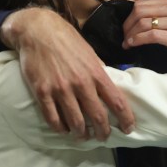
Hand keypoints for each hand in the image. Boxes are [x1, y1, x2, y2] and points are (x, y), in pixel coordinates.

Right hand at [0, 7, 134, 138]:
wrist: (37, 29)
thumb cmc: (66, 40)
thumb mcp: (89, 52)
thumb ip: (98, 71)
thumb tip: (109, 86)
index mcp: (96, 73)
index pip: (116, 101)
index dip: (125, 118)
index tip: (128, 128)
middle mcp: (81, 83)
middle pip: (98, 117)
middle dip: (103, 132)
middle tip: (103, 137)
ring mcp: (61, 89)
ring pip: (75, 122)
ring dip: (81, 134)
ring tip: (82, 136)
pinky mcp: (42, 92)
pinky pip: (53, 118)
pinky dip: (60, 128)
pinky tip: (63, 129)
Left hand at [121, 0, 166, 68]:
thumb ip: (160, 15)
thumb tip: (136, 20)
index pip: (142, 4)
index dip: (129, 16)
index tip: (125, 28)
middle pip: (139, 11)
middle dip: (127, 25)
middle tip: (124, 36)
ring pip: (143, 23)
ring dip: (130, 34)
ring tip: (126, 43)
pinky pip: (151, 35)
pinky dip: (138, 40)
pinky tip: (133, 45)